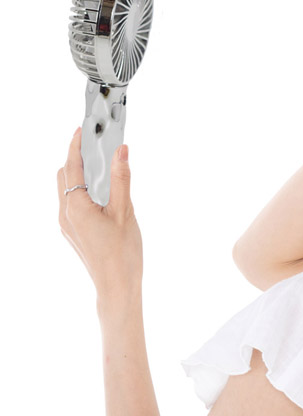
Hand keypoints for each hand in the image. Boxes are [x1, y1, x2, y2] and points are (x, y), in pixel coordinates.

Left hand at [56, 127, 142, 303]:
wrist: (117, 286)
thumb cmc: (122, 252)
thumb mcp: (125, 211)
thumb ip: (121, 178)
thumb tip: (121, 150)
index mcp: (75, 207)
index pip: (71, 167)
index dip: (76, 146)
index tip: (81, 130)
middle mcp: (65, 215)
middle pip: (64, 176)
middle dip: (76, 158)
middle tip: (96, 145)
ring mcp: (67, 226)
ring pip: (67, 190)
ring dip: (80, 174)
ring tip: (101, 165)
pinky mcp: (74, 233)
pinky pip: (73, 203)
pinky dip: (83, 190)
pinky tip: (102, 191)